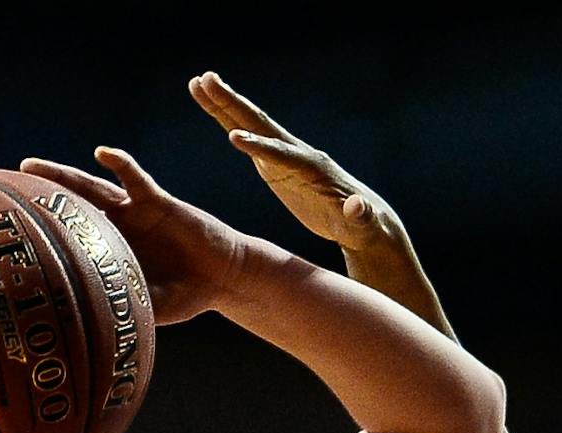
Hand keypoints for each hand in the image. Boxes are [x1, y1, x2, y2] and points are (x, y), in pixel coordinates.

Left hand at [17, 145, 248, 324]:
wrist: (223, 277)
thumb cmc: (187, 297)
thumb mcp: (150, 307)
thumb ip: (125, 312)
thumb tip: (93, 336)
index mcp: (109, 253)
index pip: (71, 240)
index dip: (44, 236)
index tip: (11, 237)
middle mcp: (115, 228)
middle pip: (68, 208)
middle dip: (39, 199)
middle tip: (5, 189)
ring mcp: (133, 212)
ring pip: (90, 188)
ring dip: (61, 176)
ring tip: (31, 165)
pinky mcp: (157, 201)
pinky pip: (134, 178)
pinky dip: (119, 164)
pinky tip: (102, 153)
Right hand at [188, 71, 404, 256]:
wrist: (361, 220)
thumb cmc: (363, 225)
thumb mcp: (363, 224)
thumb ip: (359, 216)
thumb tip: (358, 207)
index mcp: (314, 168)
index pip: (283, 156)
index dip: (260, 148)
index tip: (234, 138)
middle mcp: (297, 153)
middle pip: (261, 126)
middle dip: (234, 105)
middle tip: (208, 80)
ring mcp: (284, 155)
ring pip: (249, 125)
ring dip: (223, 103)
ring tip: (198, 82)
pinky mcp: (273, 163)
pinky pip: (245, 138)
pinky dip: (226, 122)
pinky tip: (208, 104)